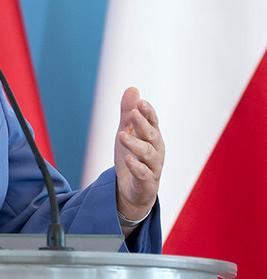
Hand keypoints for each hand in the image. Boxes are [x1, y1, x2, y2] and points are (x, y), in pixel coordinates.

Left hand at [114, 87, 163, 231]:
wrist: (133, 190)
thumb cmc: (133, 157)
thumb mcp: (127, 133)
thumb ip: (128, 113)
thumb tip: (132, 88)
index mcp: (152, 137)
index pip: (153, 122)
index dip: (148, 112)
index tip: (140, 102)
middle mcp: (156, 150)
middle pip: (151, 135)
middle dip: (143, 124)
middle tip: (133, 112)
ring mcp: (153, 167)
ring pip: (147, 154)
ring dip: (135, 144)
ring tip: (121, 135)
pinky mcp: (146, 182)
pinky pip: (143, 174)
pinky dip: (136, 167)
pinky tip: (127, 159)